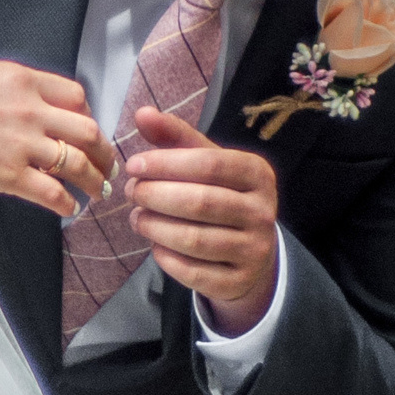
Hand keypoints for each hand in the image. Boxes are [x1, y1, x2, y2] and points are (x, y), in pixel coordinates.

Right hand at [0, 61, 116, 217]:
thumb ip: (3, 87)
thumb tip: (13, 99)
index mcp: (21, 80)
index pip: (76, 96)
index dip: (87, 115)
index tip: (86, 130)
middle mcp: (30, 109)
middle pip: (87, 130)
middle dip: (103, 151)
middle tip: (106, 166)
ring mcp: (22, 143)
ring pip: (78, 163)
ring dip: (94, 181)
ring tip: (98, 192)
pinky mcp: (9, 175)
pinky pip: (53, 192)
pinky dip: (67, 203)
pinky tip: (68, 210)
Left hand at [123, 106, 280, 328]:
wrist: (251, 253)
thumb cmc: (221, 196)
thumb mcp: (205, 162)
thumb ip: (175, 137)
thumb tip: (142, 113)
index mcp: (258, 174)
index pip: (211, 164)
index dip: (167, 163)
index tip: (134, 165)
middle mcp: (263, 211)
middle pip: (201, 202)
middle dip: (155, 196)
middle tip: (131, 192)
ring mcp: (254, 249)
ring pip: (193, 239)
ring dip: (154, 226)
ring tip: (136, 217)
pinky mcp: (238, 281)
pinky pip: (192, 271)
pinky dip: (165, 256)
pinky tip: (154, 243)